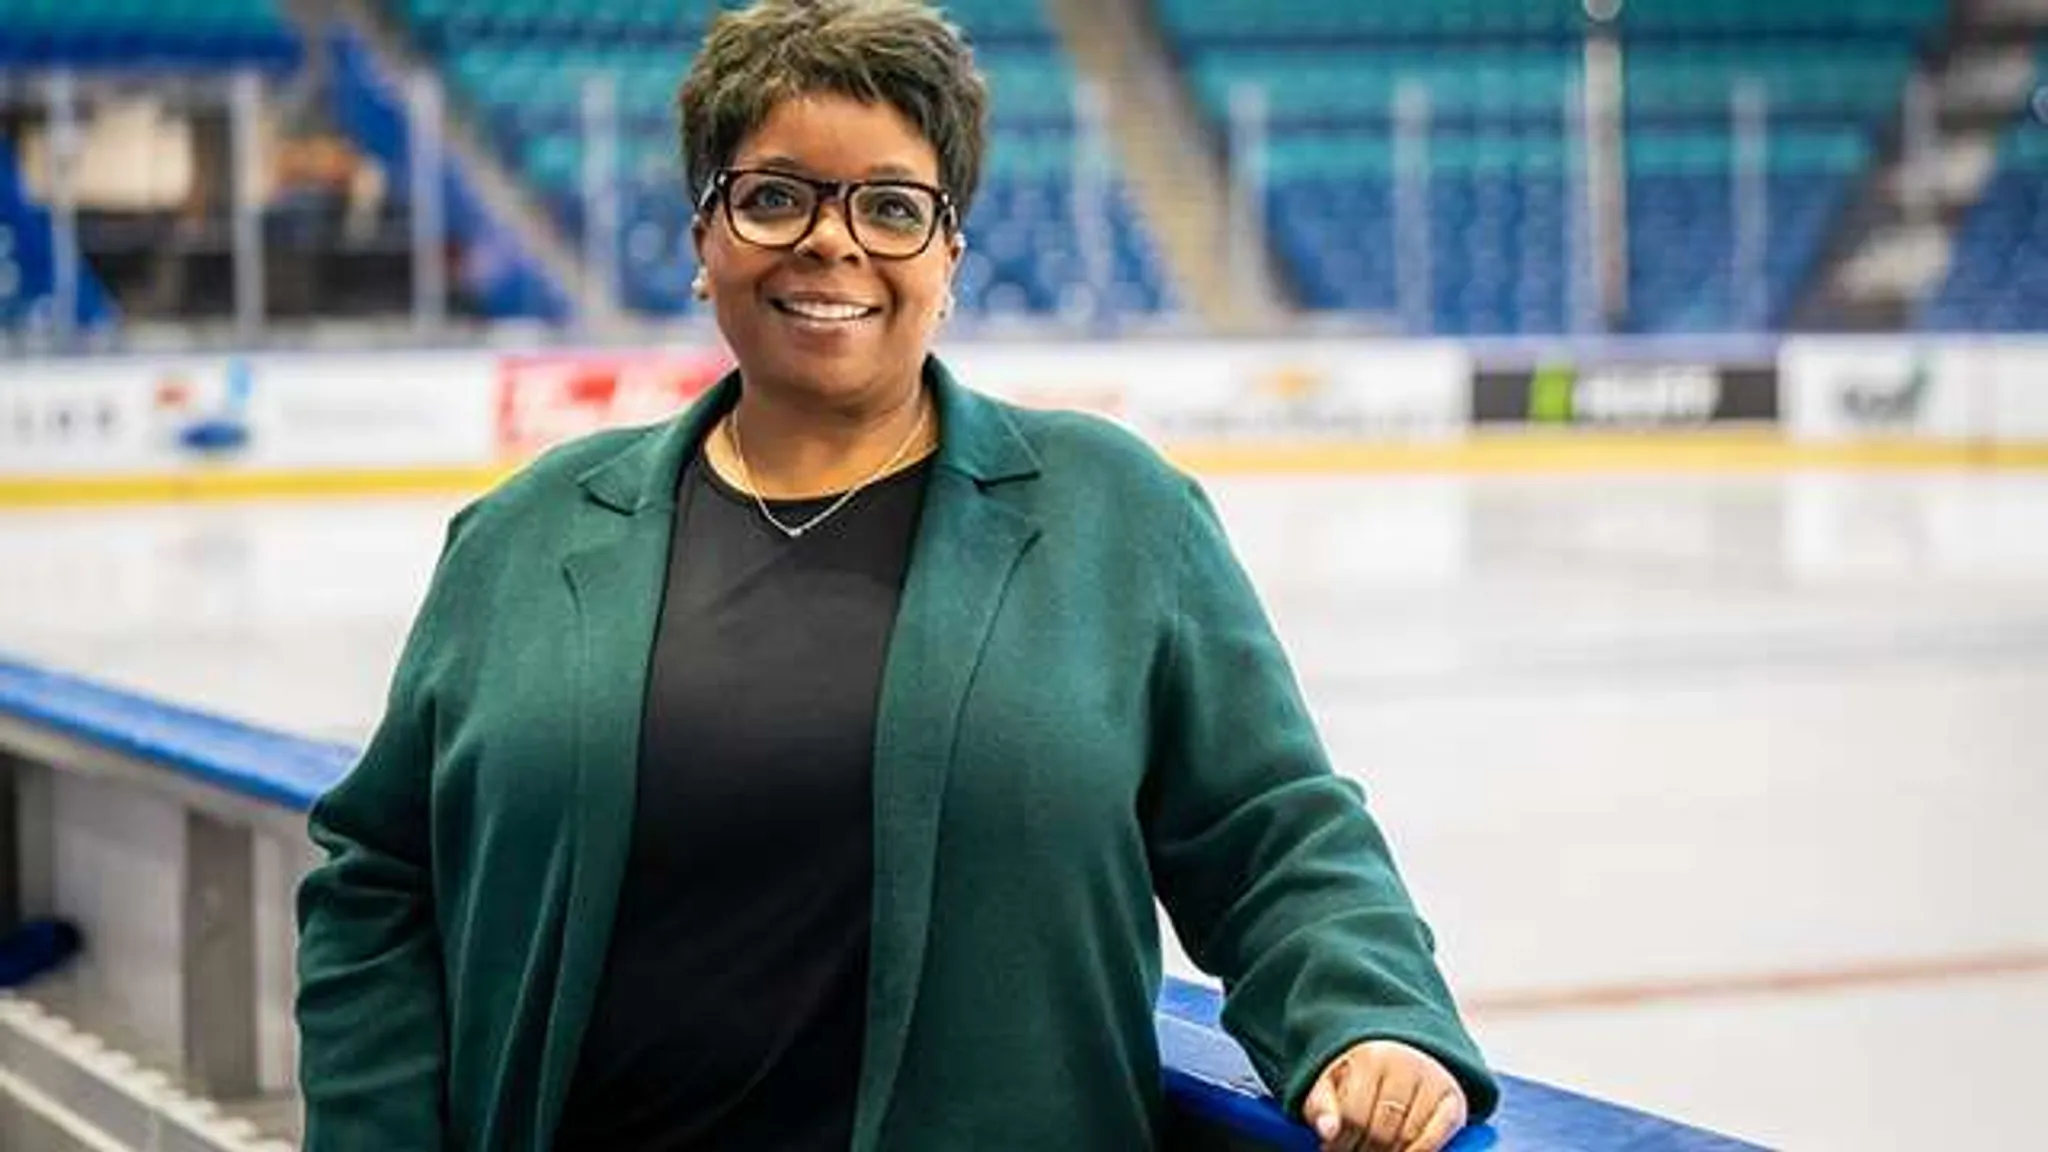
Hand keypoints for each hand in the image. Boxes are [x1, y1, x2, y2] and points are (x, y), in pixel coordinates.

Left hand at [1301, 1039, 1467, 1151]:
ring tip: (1374, 1150)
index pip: (1353, 1116)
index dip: (1341, 1143)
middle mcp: (1406, 1065)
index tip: (1332, 1149)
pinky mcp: (1454, 1100)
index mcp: (1370, 1058)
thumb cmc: (1358, 1078)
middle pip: (1381, 1131)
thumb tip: (1327, 1131)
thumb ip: (1321, 1108)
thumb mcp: (1331, 1085)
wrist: (1401, 1054)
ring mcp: (1433, 1082)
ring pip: (1407, 1139)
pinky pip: (1436, 1139)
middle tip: (1357, 1151)